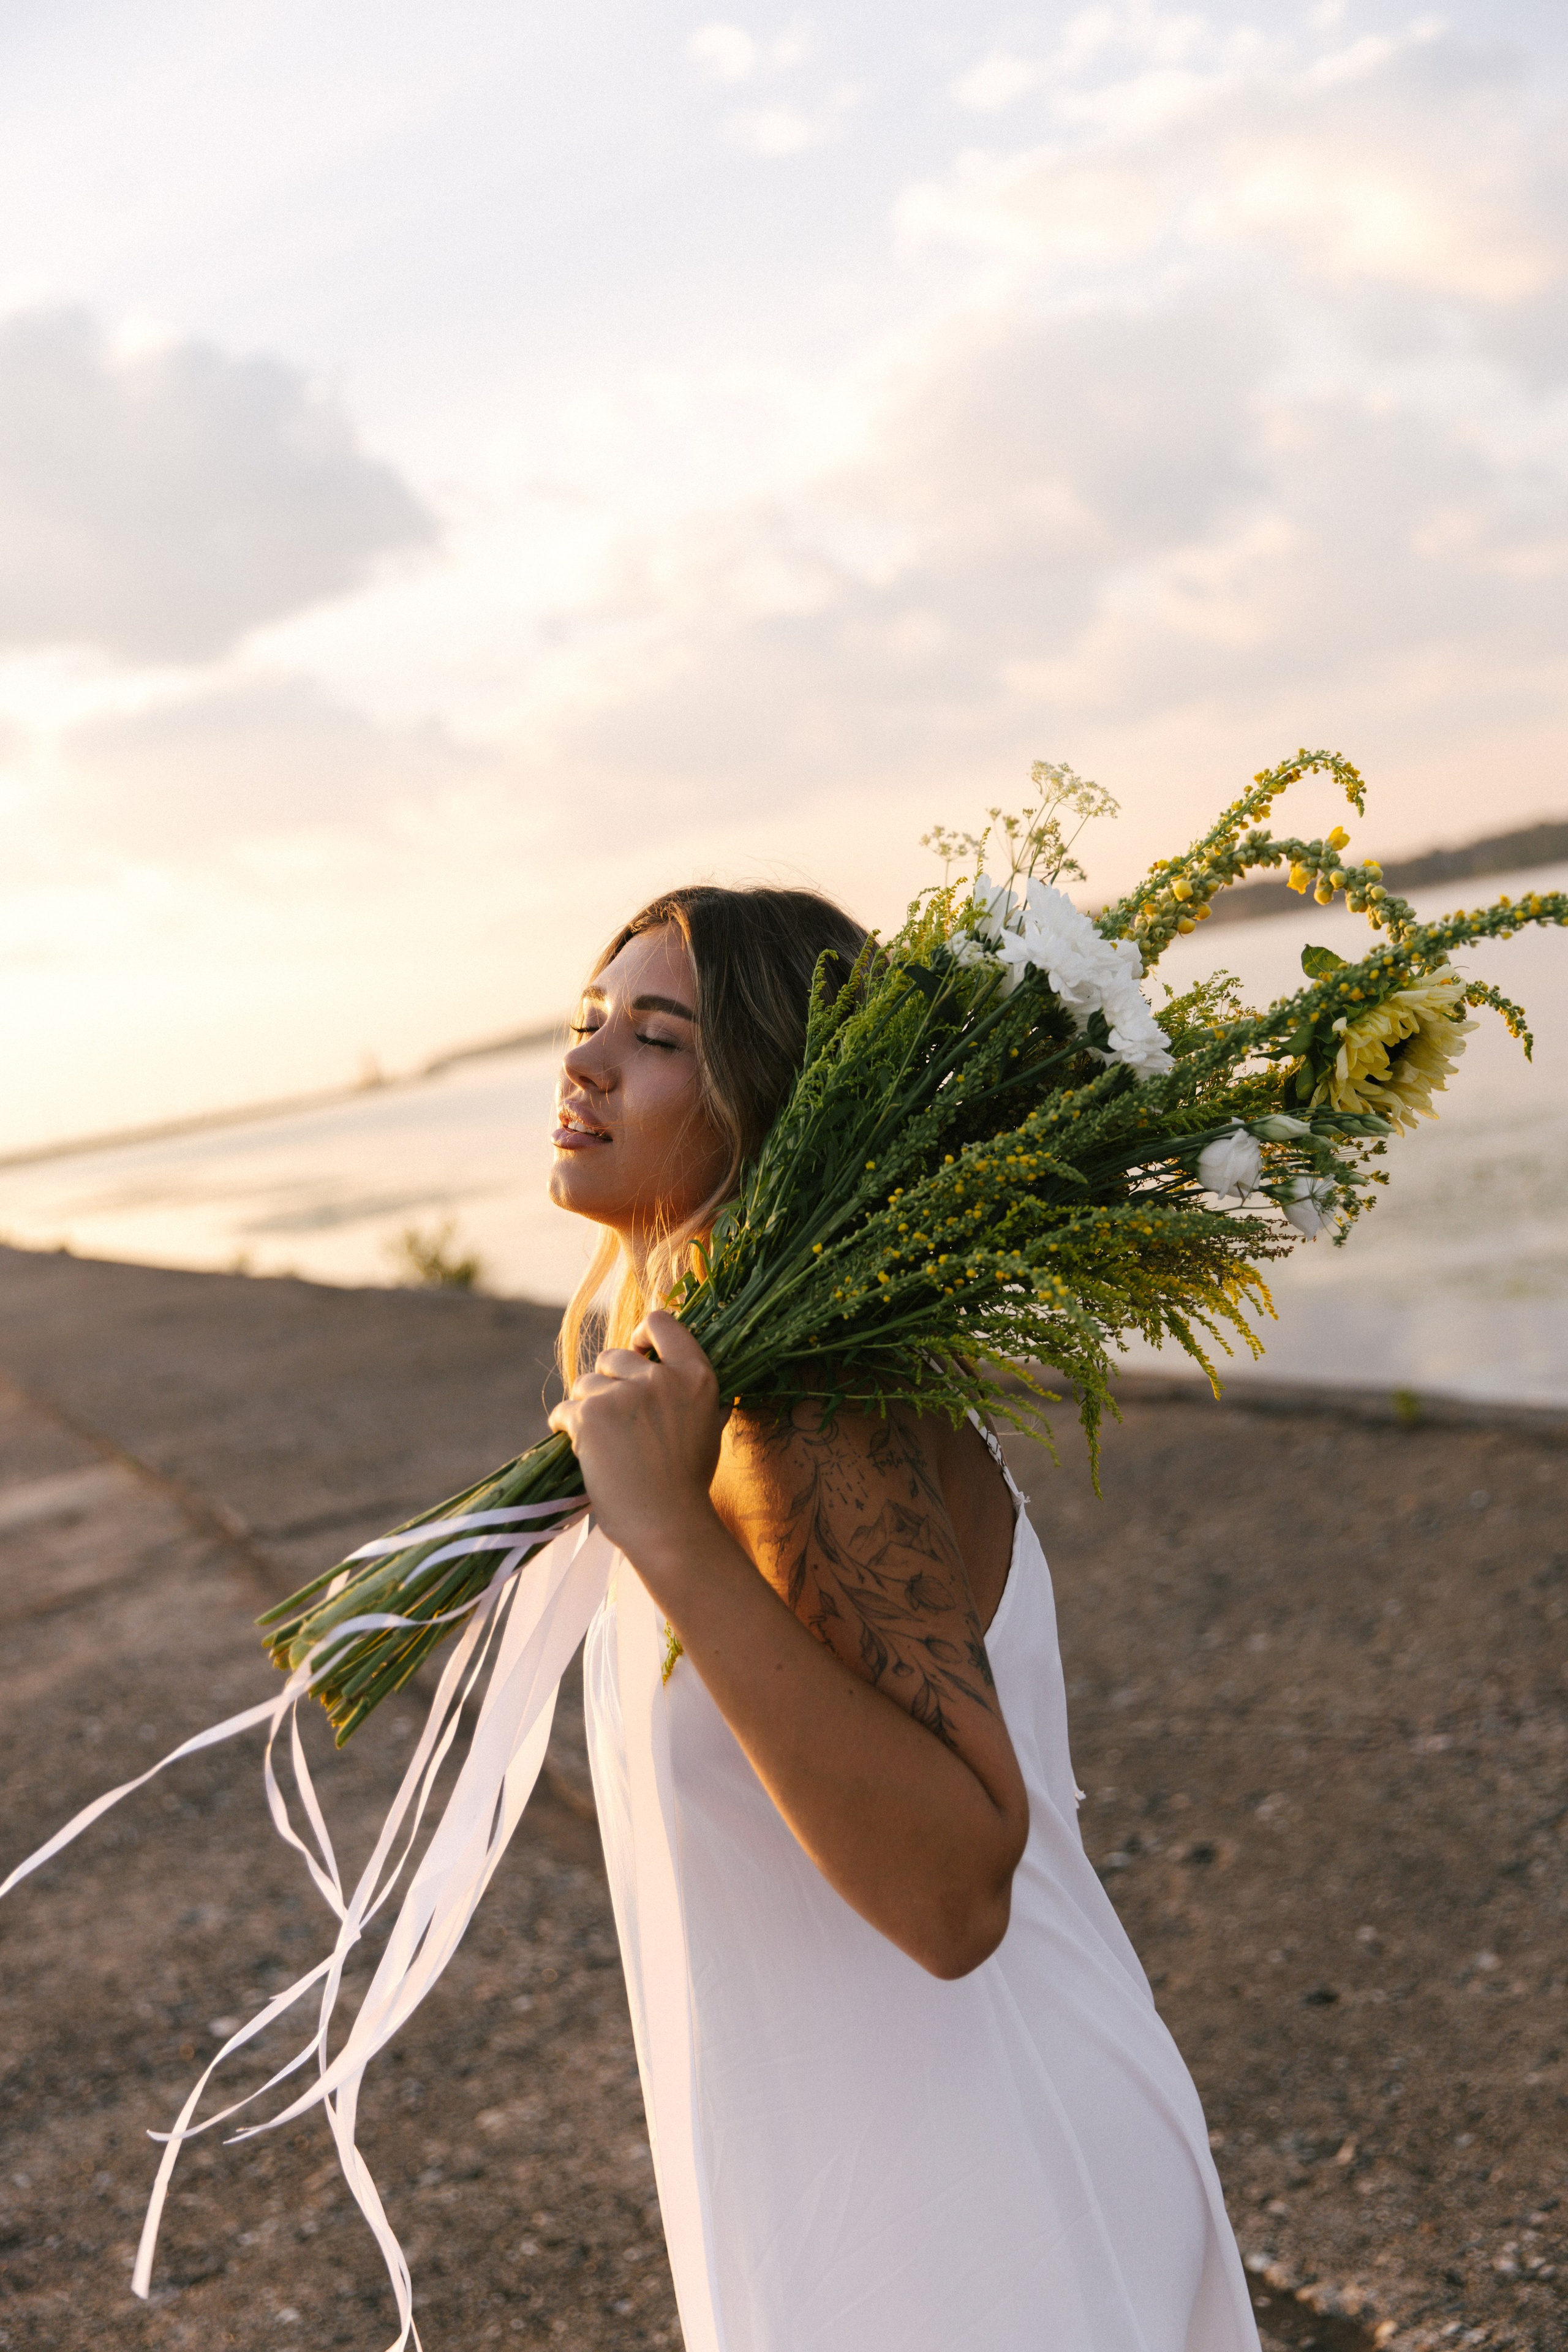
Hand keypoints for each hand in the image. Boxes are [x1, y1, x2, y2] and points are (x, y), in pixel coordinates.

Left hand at [548, 1310, 725, 1572]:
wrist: (667, 1525)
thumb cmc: (687, 1484)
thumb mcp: (706, 1427)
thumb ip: (690, 1393)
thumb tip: (671, 1367)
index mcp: (696, 1376)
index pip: (663, 1323)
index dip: (642, 1333)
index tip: (636, 1352)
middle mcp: (661, 1378)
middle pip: (614, 1355)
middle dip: (607, 1382)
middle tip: (615, 1420)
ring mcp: (624, 1394)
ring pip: (586, 1383)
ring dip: (586, 1408)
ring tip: (602, 1443)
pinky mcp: (591, 1415)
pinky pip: (565, 1410)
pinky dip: (567, 1428)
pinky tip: (583, 1451)